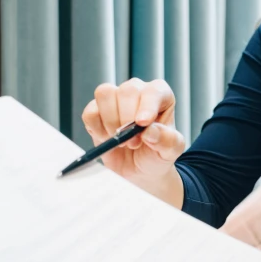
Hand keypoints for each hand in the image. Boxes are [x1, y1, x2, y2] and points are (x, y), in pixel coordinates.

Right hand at [81, 78, 186, 203]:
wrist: (139, 170)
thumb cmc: (157, 154)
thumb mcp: (170, 151)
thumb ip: (167, 140)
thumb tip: (149, 130)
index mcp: (161, 96)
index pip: (154, 91)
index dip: (147, 105)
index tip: (142, 123)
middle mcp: (138, 92)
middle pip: (127, 90)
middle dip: (128, 119)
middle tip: (134, 142)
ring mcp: (115, 99)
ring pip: (105, 94)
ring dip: (111, 121)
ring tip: (121, 141)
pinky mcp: (96, 112)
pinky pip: (90, 112)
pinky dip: (96, 128)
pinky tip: (107, 139)